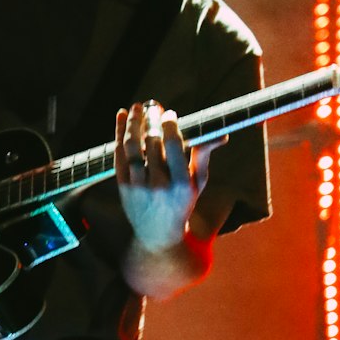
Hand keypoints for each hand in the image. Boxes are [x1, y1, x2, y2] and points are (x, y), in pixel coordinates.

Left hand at [114, 102, 221, 254]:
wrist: (158, 233)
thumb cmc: (182, 202)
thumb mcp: (198, 183)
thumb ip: (204, 156)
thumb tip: (221, 133)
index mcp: (181, 183)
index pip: (174, 146)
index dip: (170, 126)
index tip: (169, 113)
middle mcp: (159, 185)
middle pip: (152, 144)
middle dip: (151, 120)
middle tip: (153, 106)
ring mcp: (138, 186)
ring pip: (132, 147)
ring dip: (132, 123)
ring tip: (136, 108)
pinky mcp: (123, 186)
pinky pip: (118, 155)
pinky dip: (118, 133)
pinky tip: (120, 117)